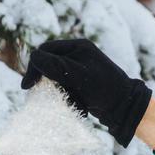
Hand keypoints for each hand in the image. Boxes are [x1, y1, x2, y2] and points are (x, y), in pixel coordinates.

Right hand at [21, 38, 152, 147]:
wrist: (126, 107)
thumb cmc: (106, 89)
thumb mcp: (79, 76)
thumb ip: (56, 66)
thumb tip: (34, 57)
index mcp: (77, 46)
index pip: (46, 51)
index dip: (35, 67)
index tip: (28, 86)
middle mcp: (78, 54)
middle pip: (49, 65)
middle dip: (48, 82)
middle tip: (44, 95)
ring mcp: (79, 69)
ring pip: (55, 79)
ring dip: (60, 93)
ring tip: (73, 103)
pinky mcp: (81, 84)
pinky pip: (65, 89)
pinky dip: (68, 99)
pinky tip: (80, 106)